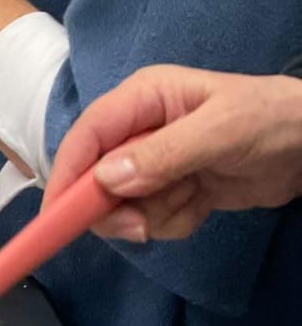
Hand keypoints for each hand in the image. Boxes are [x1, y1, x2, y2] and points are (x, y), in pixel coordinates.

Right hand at [45, 66, 301, 242]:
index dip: (68, 173)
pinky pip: (155, 217)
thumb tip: (105, 179)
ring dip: (156, 215)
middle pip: (98, 176)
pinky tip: (204, 204)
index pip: (88, 135)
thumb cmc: (268, 120)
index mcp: (143, 98)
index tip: (57, 216)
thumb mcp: (219, 132)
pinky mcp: (177, 187)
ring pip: (127, 204)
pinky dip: (177, 221)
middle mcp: (141, 128)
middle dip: (117, 206)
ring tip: (195, 198)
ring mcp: (158, 160)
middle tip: (141, 227)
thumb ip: (162, 154)